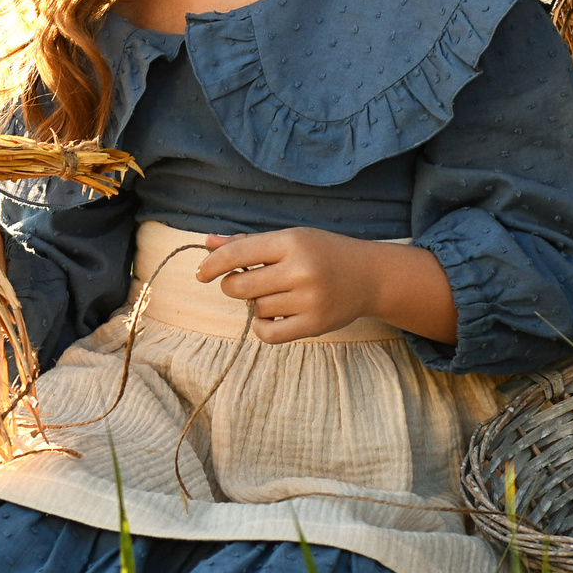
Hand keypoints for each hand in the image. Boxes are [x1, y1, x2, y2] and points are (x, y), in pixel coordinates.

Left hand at [196, 228, 456, 345]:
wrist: (369, 276)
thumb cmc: (323, 253)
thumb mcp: (290, 239)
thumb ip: (248, 242)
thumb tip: (208, 242)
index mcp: (292, 242)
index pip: (238, 253)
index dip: (213, 264)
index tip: (202, 272)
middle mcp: (301, 270)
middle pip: (240, 286)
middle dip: (233, 285)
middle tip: (243, 283)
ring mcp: (309, 299)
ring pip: (257, 308)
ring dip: (257, 303)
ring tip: (275, 294)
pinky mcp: (315, 324)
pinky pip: (269, 334)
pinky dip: (262, 327)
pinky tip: (270, 317)